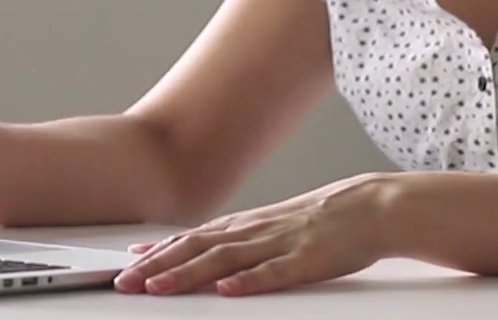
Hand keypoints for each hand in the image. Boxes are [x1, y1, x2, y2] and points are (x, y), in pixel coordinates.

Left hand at [113, 173, 394, 296]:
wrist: (372, 207)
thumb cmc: (322, 220)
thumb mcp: (272, 226)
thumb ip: (235, 238)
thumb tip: (197, 250)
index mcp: (247, 225)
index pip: (192, 238)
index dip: (157, 253)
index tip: (125, 266)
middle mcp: (256, 231)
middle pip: (198, 248)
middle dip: (158, 266)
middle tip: (125, 283)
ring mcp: (280, 243)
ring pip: (226, 260)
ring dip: (188, 273)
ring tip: (158, 288)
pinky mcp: (308, 259)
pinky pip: (275, 272)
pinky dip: (249, 281)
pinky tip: (227, 290)